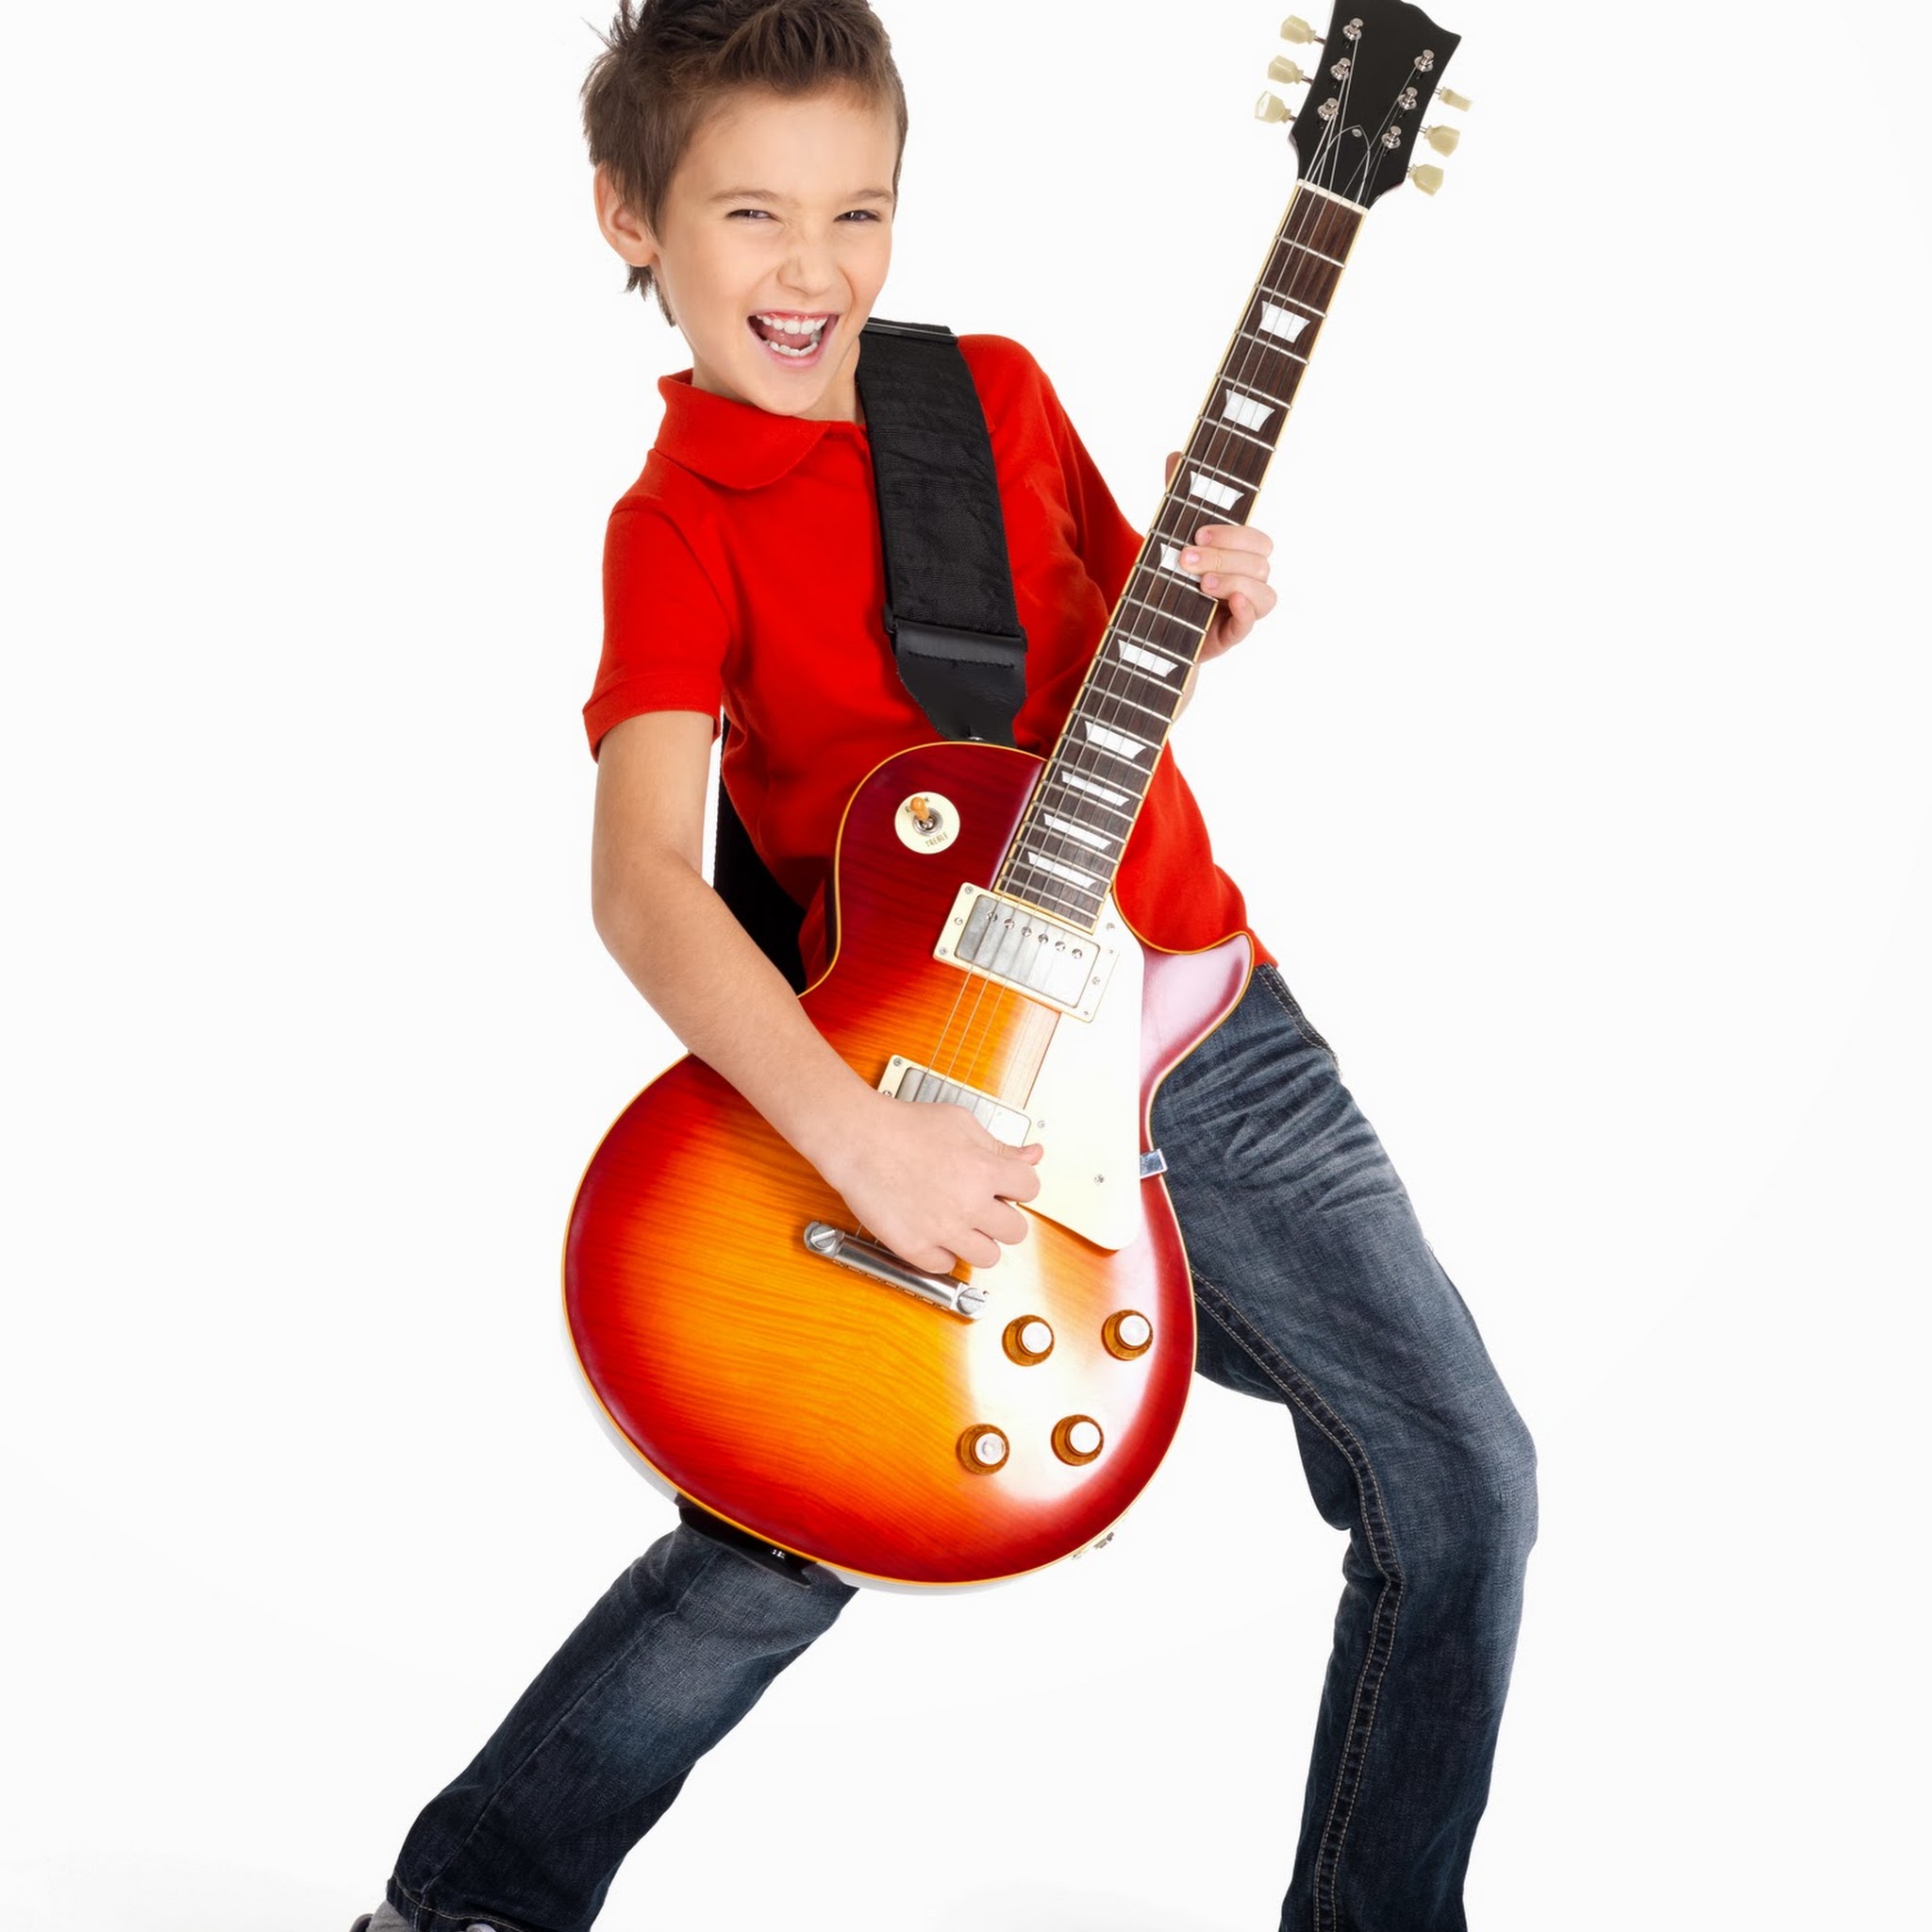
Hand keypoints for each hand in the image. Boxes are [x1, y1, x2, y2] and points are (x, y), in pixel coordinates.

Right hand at [816, 1088, 1044, 1273]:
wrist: (857, 1137)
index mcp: (984, 1170)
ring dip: (979, 1241)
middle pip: (1016, 1231)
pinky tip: (934, 1232)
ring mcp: (942, 1230)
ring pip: (988, 1257)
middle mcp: (968, 1204)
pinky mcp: (915, 1247)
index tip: (1006, 1185)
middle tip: (984, 1206)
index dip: (1019, 1185)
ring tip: (961, 1222)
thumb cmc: (905, 1125)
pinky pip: (946, 1266)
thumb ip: (1000, 1146)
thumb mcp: (961, 1123)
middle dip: (1003, 1217)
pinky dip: (943, 1253)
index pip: (1031, 1190)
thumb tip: (1034, 1155)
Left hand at [1164, 451, 1278, 663]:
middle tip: (1184, 558)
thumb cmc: (1170, 581)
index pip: (1257, 539)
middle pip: (1259, 563)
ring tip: (1199, 584)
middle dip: (1223, 557)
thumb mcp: (1170, 538)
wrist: (1149, 628)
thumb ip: (1178, 501)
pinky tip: (1231, 603)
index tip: (1198, 533)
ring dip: (1232, 582)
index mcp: (1238, 556)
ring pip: (1263, 593)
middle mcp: (1247, 581)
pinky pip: (1251, 624)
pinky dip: (1246, 611)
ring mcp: (1242, 610)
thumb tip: (1175, 455)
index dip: (1234, 534)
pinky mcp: (1230, 635)